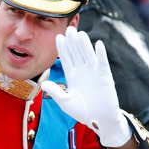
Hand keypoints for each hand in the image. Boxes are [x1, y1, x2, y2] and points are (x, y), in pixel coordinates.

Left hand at [41, 26, 131, 147]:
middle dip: (72, 42)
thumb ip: (56, 92)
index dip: (62, 48)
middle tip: (68, 29)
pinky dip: (101, 54)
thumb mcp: (66, 102)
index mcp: (72, 75)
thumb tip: (43, 84)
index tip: (58, 37)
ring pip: (88, 55)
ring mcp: (94, 73)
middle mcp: (82, 71)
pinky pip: (102, 63)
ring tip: (80, 34)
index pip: (66, 59)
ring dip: (84, 45)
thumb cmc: (83, 112)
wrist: (99, 120)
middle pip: (76, 53)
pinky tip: (98, 44)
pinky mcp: (105, 77)